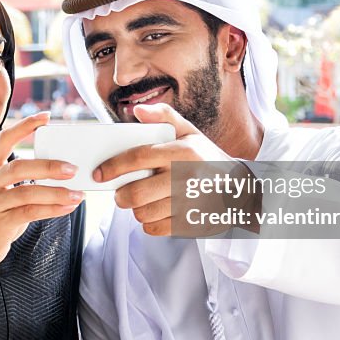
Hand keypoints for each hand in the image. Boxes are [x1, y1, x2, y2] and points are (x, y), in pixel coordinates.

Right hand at [0, 112, 83, 270]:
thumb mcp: (1, 188)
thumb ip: (21, 176)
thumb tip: (62, 167)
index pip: (4, 139)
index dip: (25, 126)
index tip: (46, 117)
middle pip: (18, 167)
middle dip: (48, 166)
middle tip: (72, 168)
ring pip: (25, 192)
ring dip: (56, 193)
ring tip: (77, 194)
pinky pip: (29, 213)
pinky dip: (52, 209)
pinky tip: (67, 208)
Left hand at [93, 103, 241, 236]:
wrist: (240, 189)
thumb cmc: (207, 158)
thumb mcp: (190, 132)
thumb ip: (163, 117)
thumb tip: (137, 110)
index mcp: (183, 152)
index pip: (138, 158)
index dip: (113, 166)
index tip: (99, 173)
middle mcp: (186, 177)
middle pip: (136, 193)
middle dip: (120, 195)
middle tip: (120, 193)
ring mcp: (189, 203)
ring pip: (143, 213)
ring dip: (136, 210)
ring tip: (143, 201)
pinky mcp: (190, 223)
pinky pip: (155, 228)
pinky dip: (149, 223)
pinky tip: (157, 212)